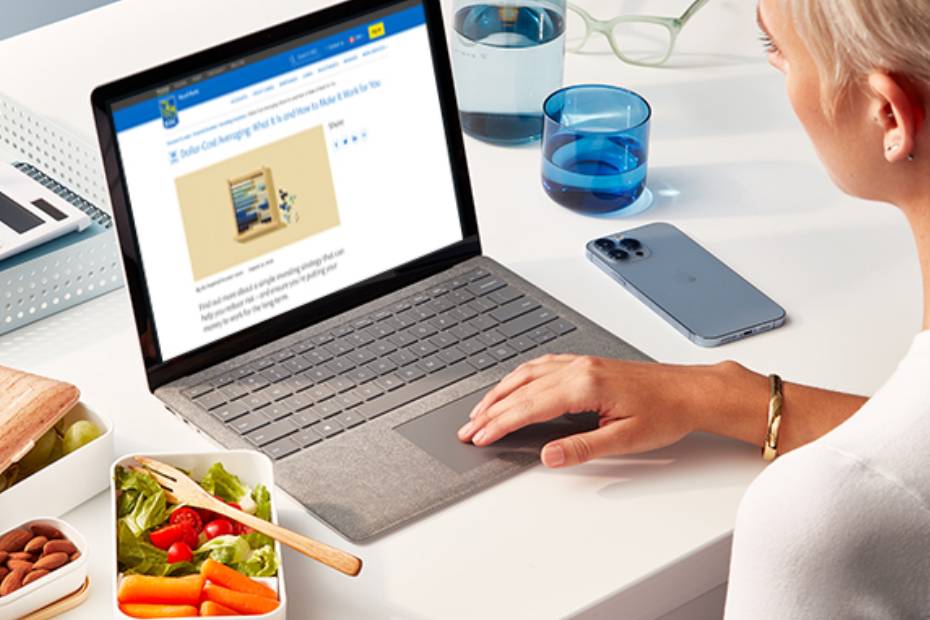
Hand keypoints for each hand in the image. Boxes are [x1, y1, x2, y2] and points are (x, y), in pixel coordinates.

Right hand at [457, 354, 725, 467]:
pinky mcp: (587, 363)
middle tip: (469, 429)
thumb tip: (548, 456)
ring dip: (500, 391)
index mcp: (585, 386)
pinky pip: (542, 365)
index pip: (529, 407)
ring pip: (527, 374)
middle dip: (491, 410)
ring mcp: (581, 363)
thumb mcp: (625, 440)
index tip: (480, 436)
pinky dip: (519, 376)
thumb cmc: (665, 413)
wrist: (690, 391)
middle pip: (521, 389)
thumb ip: (582, 448)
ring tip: (481, 410)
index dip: (500, 424)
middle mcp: (579, 369)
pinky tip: (513, 384)